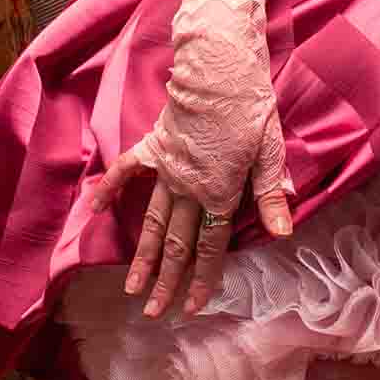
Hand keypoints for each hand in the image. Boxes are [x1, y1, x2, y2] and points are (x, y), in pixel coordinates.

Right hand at [98, 0, 293, 320]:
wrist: (219, 68)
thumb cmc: (250, 107)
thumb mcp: (270, 150)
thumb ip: (271, 193)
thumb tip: (283, 232)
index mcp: (220, 192)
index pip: (211, 246)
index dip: (202, 279)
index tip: (192, 307)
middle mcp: (189, 187)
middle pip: (177, 243)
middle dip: (166, 281)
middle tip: (153, 312)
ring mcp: (166, 169)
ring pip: (152, 221)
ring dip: (143, 256)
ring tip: (131, 288)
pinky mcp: (153, 147)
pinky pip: (128, 172)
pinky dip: (111, 189)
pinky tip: (97, 209)